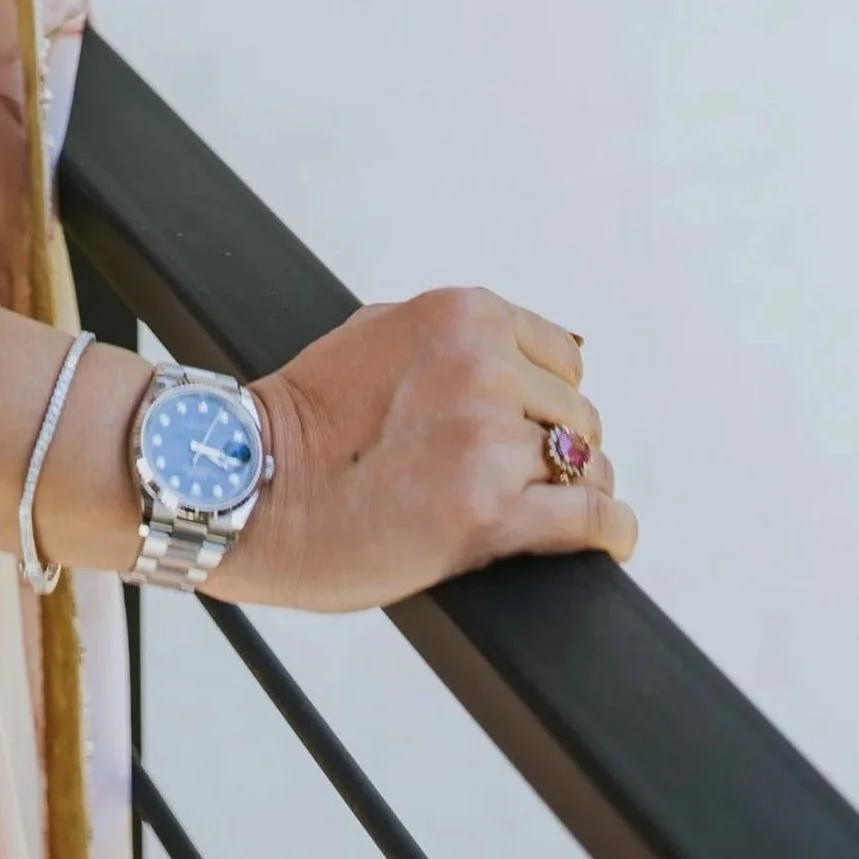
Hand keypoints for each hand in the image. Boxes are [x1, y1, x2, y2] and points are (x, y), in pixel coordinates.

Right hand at [212, 288, 635, 611]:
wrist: (249, 486)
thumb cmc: (306, 418)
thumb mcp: (381, 333)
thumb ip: (460, 335)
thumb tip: (555, 347)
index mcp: (460, 316)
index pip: (560, 357)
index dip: (543, 400)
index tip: (524, 429)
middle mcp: (481, 367)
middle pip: (578, 415)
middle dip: (552, 448)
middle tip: (511, 479)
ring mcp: (487, 439)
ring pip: (589, 466)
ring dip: (574, 492)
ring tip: (537, 511)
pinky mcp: (488, 512)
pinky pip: (591, 519)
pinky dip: (609, 534)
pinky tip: (607, 542)